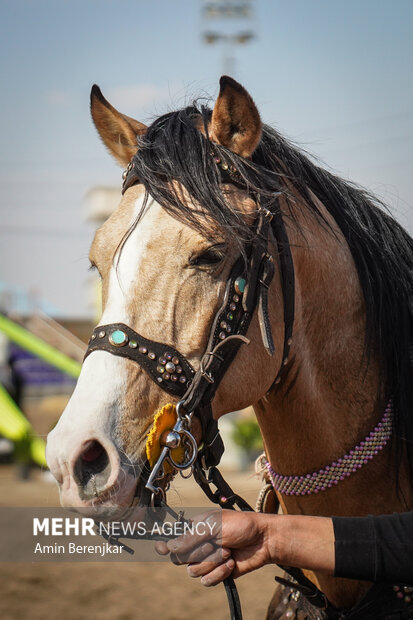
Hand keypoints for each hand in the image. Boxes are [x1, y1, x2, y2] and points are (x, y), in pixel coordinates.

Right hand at [155, 509, 274, 585]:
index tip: (161, 548)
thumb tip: (169, 547)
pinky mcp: (217, 573)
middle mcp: (198, 545)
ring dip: (212, 562)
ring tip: (227, 552)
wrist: (263, 541)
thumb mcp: (213, 526)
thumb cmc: (240, 525)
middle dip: (197, 553)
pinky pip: (206, 581)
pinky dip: (219, 573)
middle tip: (213, 544)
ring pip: (193, 571)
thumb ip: (190, 537)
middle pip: (179, 558)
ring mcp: (207, 560)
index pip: (171, 539)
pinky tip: (231, 563)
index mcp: (194, 528)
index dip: (163, 545)